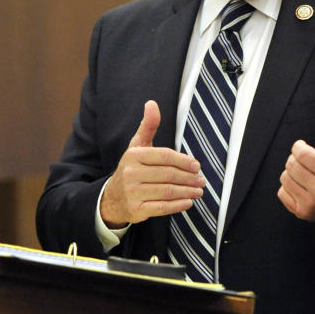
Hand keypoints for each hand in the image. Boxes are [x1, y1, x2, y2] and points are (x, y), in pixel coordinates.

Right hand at [100, 100, 204, 227]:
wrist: (113, 198)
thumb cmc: (132, 168)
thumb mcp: (137, 146)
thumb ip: (148, 126)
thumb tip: (152, 103)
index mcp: (134, 156)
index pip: (164, 156)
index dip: (183, 161)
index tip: (197, 166)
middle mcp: (131, 173)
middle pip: (168, 175)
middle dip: (188, 178)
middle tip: (201, 180)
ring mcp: (133, 193)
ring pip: (167, 191)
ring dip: (187, 191)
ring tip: (198, 191)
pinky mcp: (136, 210)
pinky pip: (161, 207)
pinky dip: (177, 206)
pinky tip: (188, 203)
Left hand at [278, 112, 314, 223]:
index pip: (302, 154)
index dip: (299, 147)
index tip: (302, 146)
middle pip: (291, 165)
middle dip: (295, 158)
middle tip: (305, 159)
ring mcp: (310, 204)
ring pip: (285, 178)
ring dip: (291, 172)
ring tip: (304, 172)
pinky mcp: (302, 212)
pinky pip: (282, 192)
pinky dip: (288, 186)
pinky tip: (301, 184)